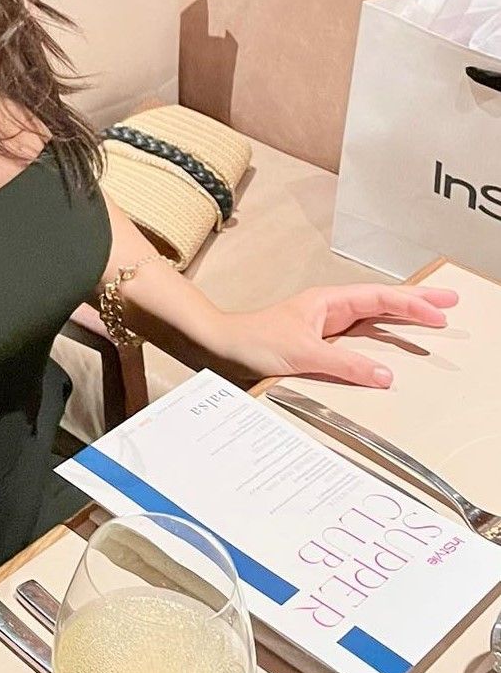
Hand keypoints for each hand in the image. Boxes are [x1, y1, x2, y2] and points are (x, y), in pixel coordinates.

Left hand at [214, 283, 457, 388]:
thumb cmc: (253, 341)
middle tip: (451, 303)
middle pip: (381, 303)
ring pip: (372, 319)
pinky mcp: (318, 344)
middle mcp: (329, 310)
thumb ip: (344, 364)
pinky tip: (393, 347)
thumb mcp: (303, 354)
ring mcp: (325, 327)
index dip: (412, 304)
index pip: (379, 298)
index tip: (440, 311)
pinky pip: (359, 339)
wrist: (221, 347)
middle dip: (416, 302)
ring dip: (401, 319)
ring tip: (432, 320)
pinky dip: (381, 340)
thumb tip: (384, 374)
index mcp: (327, 302)